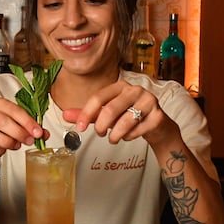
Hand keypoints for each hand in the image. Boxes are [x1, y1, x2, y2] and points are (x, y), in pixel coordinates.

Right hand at [0, 97, 45, 159]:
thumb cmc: (3, 133)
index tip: (38, 132)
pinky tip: (2, 150)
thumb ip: (31, 129)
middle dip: (18, 132)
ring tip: (16, 146)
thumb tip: (44, 134)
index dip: (27, 121)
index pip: (13, 109)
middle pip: (1, 120)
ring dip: (7, 142)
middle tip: (29, 141)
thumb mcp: (19, 128)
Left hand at [63, 80, 179, 145]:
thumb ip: (88, 114)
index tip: (79, 127)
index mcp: (120, 86)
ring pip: (124, 122)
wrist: (156, 125)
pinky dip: (129, 137)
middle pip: (110, 110)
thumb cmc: (128, 116)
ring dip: (115, 135)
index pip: (98, 97)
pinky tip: (130, 134)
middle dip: (101, 127)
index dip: (86, 113)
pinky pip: (137, 131)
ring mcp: (149, 101)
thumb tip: (66, 115)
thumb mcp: (106, 114)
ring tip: (114, 138)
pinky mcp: (157, 116)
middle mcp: (135, 90)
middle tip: (99, 134)